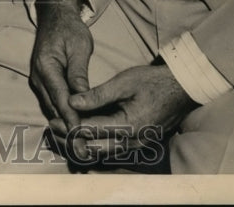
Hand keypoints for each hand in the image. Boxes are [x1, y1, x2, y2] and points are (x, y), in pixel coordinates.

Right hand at [29, 0, 93, 152]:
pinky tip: (73, 130)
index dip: (71, 120)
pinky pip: (52, 103)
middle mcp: (38, 77)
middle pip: (53, 109)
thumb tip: (82, 98)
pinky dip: (62, 117)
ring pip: (51, 109)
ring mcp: (38, 81)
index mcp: (46, 66)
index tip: (81, 138)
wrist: (54, 16)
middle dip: (68, 131)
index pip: (60, 99)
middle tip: (83, 151)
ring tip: (79, 146)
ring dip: (65, 127)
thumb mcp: (79, 47)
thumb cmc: (69, 29)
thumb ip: (79, 73)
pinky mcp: (43, 83)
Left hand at [66, 64, 197, 163]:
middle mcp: (132, 142)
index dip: (69, 126)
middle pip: (94, 147)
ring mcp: (136, 146)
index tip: (52, 121)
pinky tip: (83, 136)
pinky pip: (112, 149)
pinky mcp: (138, 144)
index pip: (91, 130)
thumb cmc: (153, 82)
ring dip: (82, 144)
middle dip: (71, 140)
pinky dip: (95, 144)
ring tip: (63, 134)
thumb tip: (72, 101)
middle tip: (53, 130)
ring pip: (102, 152)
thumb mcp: (124, 82)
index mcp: (128, 126)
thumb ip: (97, 94)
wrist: (181, 89)